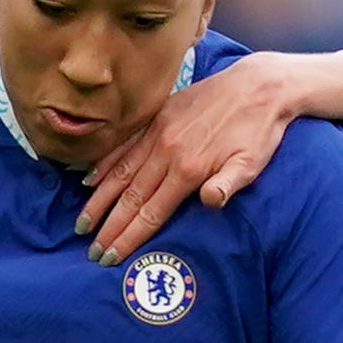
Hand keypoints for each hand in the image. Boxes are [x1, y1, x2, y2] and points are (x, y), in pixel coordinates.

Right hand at [77, 56, 307, 264]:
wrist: (260, 86)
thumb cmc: (259, 132)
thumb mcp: (252, 162)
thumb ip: (228, 184)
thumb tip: (210, 201)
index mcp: (189, 169)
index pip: (151, 212)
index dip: (129, 237)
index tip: (110, 257)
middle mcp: (167, 151)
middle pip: (130, 197)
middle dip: (109, 226)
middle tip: (91, 250)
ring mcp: (159, 132)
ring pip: (121, 172)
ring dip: (100, 200)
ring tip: (82, 223)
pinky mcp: (159, 116)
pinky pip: (125, 145)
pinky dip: (105, 163)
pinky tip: (90, 179)